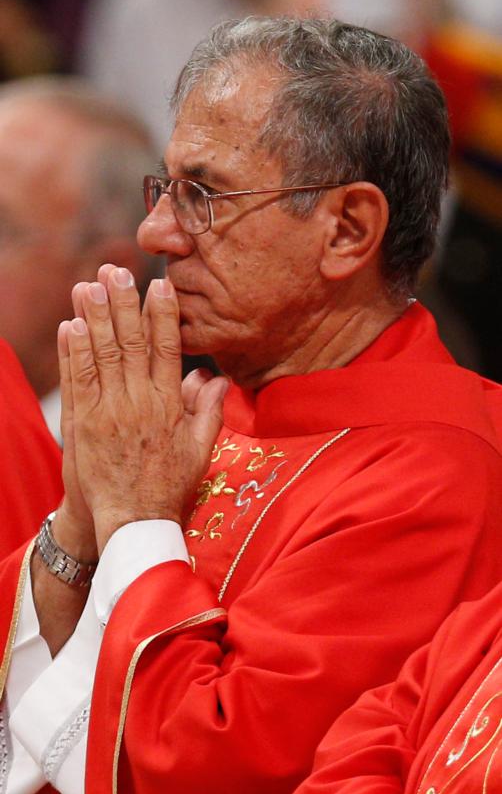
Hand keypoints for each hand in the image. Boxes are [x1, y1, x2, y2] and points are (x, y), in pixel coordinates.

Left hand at [58, 267, 227, 553]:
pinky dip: (73, 352)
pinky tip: (71, 325)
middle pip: (130, 343)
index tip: (159, 285)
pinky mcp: (82, 425)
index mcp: (168, 406)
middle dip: (123, 304)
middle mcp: (138, 403)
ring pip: (101, 355)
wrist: (132, 522)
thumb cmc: (169, 487)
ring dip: (95, 317)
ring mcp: (107, 412)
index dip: (162, 314)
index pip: (166, 349)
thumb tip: (216, 378)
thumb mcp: (200, 451)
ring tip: (89, 285)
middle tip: (116, 271)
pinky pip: (77, 381)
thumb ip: (208, 411)